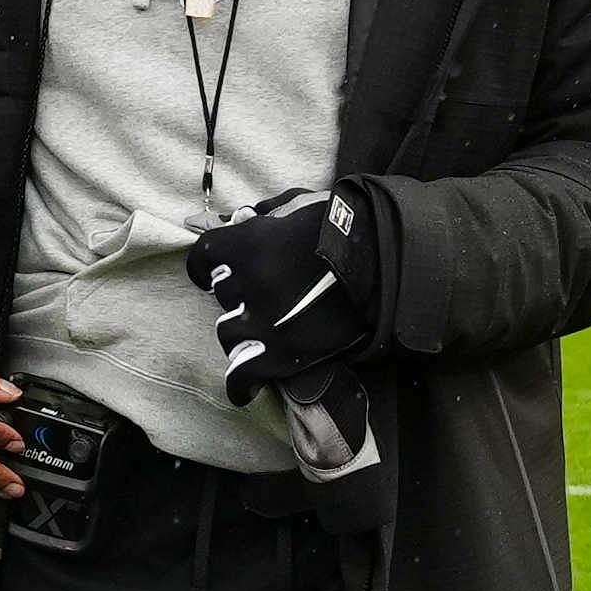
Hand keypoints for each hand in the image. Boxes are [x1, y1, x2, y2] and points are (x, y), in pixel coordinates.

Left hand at [178, 186, 374, 403]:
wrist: (387, 261)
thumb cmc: (346, 226)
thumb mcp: (298, 204)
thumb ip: (261, 214)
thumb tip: (234, 219)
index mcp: (246, 243)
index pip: (203, 260)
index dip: (212, 267)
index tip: (220, 272)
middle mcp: (247, 282)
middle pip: (223, 296)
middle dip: (241, 295)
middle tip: (269, 295)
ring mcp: (262, 321)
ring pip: (229, 334)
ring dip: (245, 331)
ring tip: (269, 329)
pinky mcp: (282, 355)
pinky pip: (241, 376)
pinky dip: (241, 383)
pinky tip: (246, 386)